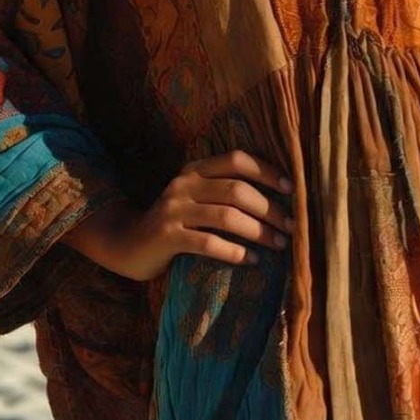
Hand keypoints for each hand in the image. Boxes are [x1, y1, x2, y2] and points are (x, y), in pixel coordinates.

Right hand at [97, 149, 296, 281]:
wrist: (128, 244)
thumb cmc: (174, 223)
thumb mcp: (196, 199)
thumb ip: (223, 192)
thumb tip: (277, 200)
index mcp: (195, 169)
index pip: (237, 160)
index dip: (267, 172)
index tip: (291, 190)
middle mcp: (184, 184)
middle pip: (237, 190)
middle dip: (270, 209)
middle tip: (291, 226)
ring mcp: (173, 209)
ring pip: (227, 217)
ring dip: (259, 232)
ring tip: (279, 244)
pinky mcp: (167, 236)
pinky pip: (208, 243)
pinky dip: (235, 252)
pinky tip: (251, 260)